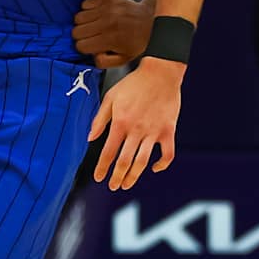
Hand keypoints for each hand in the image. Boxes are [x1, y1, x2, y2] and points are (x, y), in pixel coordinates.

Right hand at [73, 0, 154, 69]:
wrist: (151, 20)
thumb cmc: (138, 41)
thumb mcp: (124, 59)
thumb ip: (105, 62)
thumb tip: (93, 56)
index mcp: (110, 40)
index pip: (80, 45)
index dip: (84, 48)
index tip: (90, 47)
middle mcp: (107, 23)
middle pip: (76, 31)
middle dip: (82, 37)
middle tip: (92, 37)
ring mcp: (107, 9)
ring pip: (78, 18)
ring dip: (84, 23)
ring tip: (94, 26)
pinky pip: (84, 3)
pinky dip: (87, 10)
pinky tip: (97, 15)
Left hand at [88, 58, 183, 190]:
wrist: (160, 73)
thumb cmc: (134, 84)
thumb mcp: (111, 97)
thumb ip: (100, 119)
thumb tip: (90, 138)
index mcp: (120, 122)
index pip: (109, 151)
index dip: (102, 167)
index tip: (99, 177)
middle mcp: (137, 130)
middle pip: (125, 161)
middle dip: (117, 177)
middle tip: (113, 186)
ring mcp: (154, 132)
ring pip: (143, 161)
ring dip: (134, 176)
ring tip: (127, 184)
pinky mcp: (169, 131)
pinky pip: (167, 154)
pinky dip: (162, 164)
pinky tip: (155, 168)